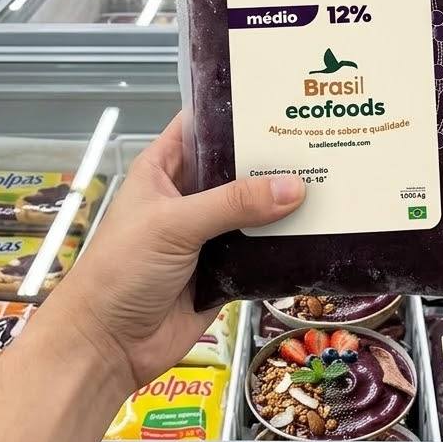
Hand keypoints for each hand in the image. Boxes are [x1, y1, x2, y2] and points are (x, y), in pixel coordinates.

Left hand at [50, 114, 304, 396]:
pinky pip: (262, 252)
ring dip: (286, 202)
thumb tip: (295, 186)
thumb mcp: (173, 224)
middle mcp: (189, 197)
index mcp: (164, 170)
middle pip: (238, 167)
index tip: (281, 95)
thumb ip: (233, 203)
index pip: (202, 126)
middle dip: (274, 157)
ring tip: (335, 178)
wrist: (107, 346)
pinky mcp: (225, 272)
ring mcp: (208, 235)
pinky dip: (286, 244)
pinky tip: (323, 230)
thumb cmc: (122, 269)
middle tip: (324, 136)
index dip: (236, 110)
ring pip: (255, 210)